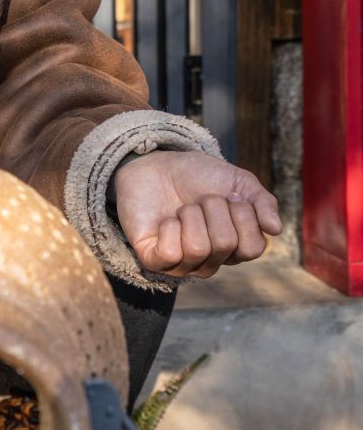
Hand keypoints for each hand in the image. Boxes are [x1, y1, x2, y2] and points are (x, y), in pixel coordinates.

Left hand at [113, 150, 282, 278]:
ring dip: (190, 215)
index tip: (230, 196)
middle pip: (226, 244)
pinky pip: (170, 253)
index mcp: (235, 248)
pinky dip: (169, 227)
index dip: (242, 215)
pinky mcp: (154, 260)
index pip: (253, 248)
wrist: (158, 164)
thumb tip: (276, 230)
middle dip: (213, 209)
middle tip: (201, 200)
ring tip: (183, 209)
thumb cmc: (200, 178)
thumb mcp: (240, 183)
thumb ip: (263, 203)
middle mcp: (211, 263)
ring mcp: (182, 264)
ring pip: (198, 248)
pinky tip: (165, 221)